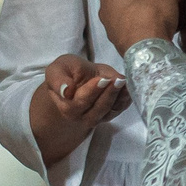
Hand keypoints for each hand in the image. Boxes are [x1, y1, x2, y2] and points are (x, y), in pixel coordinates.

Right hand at [27, 52, 125, 167]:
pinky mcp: (111, 112)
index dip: (91, 92)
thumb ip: (58, 79)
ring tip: (123, 81)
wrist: (78, 76)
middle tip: (116, 79)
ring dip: (119, 97)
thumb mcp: (57, 70)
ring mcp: (98, 116)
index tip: (101, 79)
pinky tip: (128, 86)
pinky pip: (120, 108)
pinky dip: (126, 98)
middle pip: (97, 109)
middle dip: (108, 94)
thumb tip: (66, 91)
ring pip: (110, 111)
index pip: (79, 103)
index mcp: (67, 107)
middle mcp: (82, 116)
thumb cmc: (66, 72)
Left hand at [100, 0, 185, 53]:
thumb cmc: (151, 14)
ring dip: (157, 4)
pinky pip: (139, 22)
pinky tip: (168, 19)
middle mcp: (106, 5)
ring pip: (139, 8)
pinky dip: (152, 18)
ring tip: (176, 4)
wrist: (147, 52)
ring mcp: (112, 25)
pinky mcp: (121, 40)